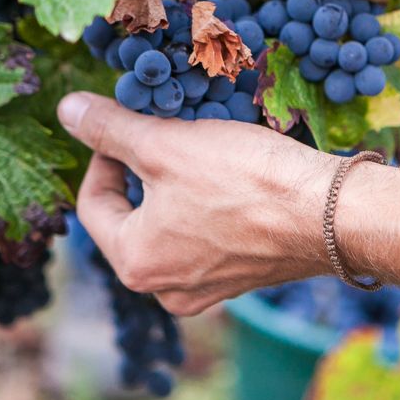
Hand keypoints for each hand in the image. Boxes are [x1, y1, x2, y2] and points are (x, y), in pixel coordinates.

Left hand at [56, 91, 339, 314]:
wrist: (333, 213)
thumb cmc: (246, 182)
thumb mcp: (166, 145)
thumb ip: (110, 129)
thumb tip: (67, 110)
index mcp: (135, 264)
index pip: (93, 203)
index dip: (103, 154)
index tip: (128, 123)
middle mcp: (165, 289)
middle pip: (132, 217)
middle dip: (143, 171)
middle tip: (164, 133)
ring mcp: (207, 289)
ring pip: (171, 225)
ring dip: (177, 185)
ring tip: (199, 149)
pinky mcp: (243, 277)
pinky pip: (207, 236)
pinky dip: (209, 205)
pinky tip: (232, 175)